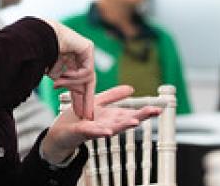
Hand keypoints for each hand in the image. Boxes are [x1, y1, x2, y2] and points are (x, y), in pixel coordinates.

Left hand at [39, 85, 162, 164]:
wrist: (59, 132)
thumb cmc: (79, 118)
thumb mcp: (98, 102)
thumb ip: (113, 96)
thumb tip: (131, 88)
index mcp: (111, 117)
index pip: (130, 113)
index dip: (145, 111)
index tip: (160, 108)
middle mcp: (106, 124)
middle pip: (125, 120)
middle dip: (140, 116)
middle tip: (155, 112)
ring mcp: (95, 130)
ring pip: (112, 127)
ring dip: (123, 125)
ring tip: (135, 122)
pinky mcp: (81, 132)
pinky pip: (91, 132)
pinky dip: (99, 132)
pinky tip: (107, 131)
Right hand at [43, 20, 94, 119]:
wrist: (37, 38)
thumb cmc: (40, 54)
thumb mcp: (54, 74)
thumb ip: (64, 82)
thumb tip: (76, 91)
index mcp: (71, 61)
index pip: (79, 82)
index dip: (79, 98)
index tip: (80, 113)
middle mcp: (79, 56)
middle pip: (88, 82)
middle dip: (86, 100)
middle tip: (86, 115)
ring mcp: (85, 51)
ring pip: (86, 78)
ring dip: (70, 84)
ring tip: (56, 83)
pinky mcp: (88, 47)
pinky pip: (86, 71)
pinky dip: (74, 76)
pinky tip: (64, 73)